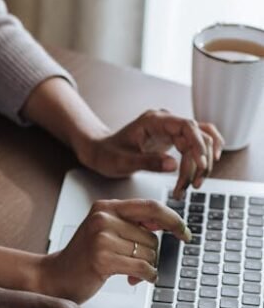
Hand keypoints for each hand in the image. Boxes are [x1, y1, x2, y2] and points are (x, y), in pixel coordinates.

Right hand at [35, 198, 190, 302]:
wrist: (54, 276)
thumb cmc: (82, 258)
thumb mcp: (105, 232)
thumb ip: (132, 224)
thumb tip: (165, 223)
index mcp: (106, 207)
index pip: (151, 207)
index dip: (173, 220)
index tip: (184, 233)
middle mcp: (103, 218)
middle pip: (152, 236)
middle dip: (151, 255)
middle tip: (139, 265)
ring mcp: (102, 238)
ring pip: (148, 253)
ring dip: (146, 267)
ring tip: (129, 272)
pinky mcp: (103, 259)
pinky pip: (142, 267)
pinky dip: (146, 276)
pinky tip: (135, 279)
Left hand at [78, 109, 223, 197]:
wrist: (101, 152)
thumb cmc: (108, 154)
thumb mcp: (123, 162)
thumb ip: (148, 162)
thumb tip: (173, 166)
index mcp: (154, 121)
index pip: (187, 126)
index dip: (198, 144)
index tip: (200, 165)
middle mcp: (167, 121)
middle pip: (197, 136)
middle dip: (200, 162)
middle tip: (192, 186)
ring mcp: (172, 129)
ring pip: (201, 141)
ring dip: (202, 163)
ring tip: (192, 186)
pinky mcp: (174, 138)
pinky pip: (197, 143)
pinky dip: (204, 155)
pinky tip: (205, 168)